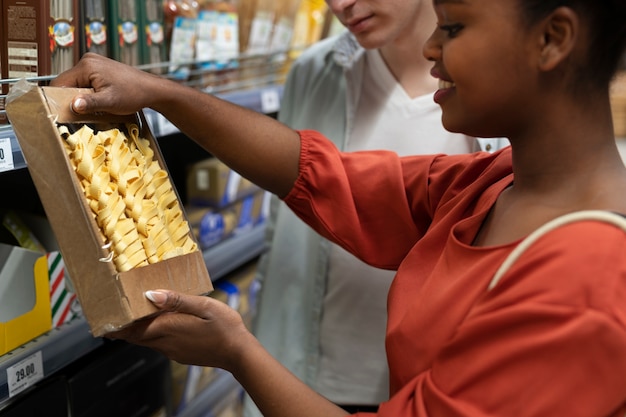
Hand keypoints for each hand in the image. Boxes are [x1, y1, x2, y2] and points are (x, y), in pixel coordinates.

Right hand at [50, 53, 164, 116]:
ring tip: (90, 107)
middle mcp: (88, 60)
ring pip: (76, 83)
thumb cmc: (134, 94)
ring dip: (80, 96)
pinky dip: (87, 92)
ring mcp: (94, 63)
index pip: (60, 82)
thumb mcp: (110, 102)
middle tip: (78, 113)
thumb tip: (74, 105)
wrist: (151, 90)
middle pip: (67, 82)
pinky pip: (85, 82)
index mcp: (87, 66)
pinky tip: (96, 101)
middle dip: (70, 98)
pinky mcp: (100, 69)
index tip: (58, 112)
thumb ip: (90, 103)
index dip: (57, 98)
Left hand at [106, 290, 251, 370]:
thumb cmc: (224, 327)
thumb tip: (150, 295)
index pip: (133, 330)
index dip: (117, 327)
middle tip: (116, 316)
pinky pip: (160, 344)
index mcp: (168, 328)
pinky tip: (163, 325)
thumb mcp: (203, 306)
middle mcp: (166, 343)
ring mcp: (173, 351)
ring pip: (148, 341)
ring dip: (140, 330)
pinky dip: (154, 334)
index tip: (104, 322)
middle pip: (136, 337)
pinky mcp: (181, 355)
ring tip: (137, 316)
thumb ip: (177, 300)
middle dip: (125, 328)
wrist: (238, 353)